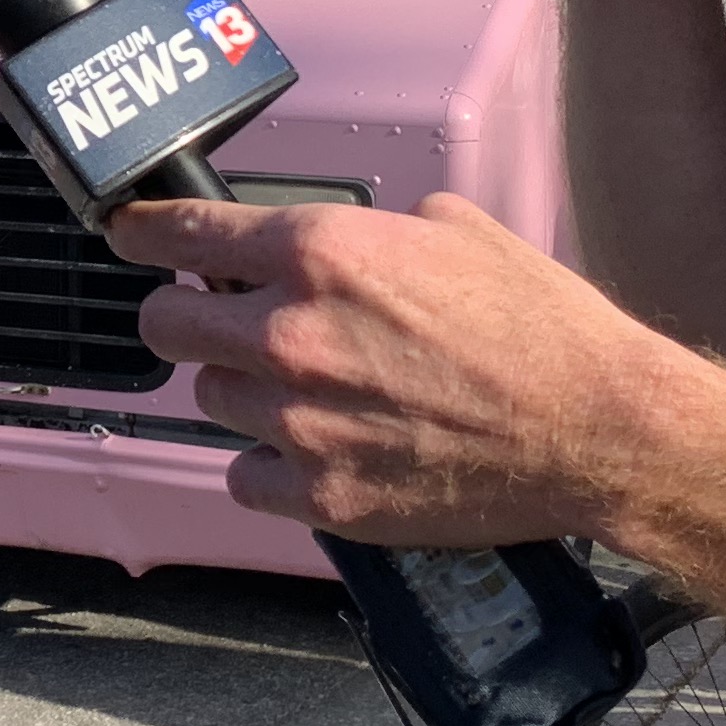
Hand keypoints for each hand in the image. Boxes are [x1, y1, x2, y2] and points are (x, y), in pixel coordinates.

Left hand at [115, 194, 708, 553]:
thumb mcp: (454, 230)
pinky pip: (244, 476)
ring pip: (208, 401)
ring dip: (241, 391)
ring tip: (305, 391)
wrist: (596, 428)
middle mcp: (290, 333)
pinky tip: (316, 449)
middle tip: (223, 324)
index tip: (129, 236)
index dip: (142, 234)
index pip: (181, 235)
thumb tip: (328, 244)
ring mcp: (299, 422)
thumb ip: (367, 230)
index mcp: (319, 252)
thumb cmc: (538, 325)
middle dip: (185, 318)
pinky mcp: (322, 496)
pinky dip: (268, 465)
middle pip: (166, 326)